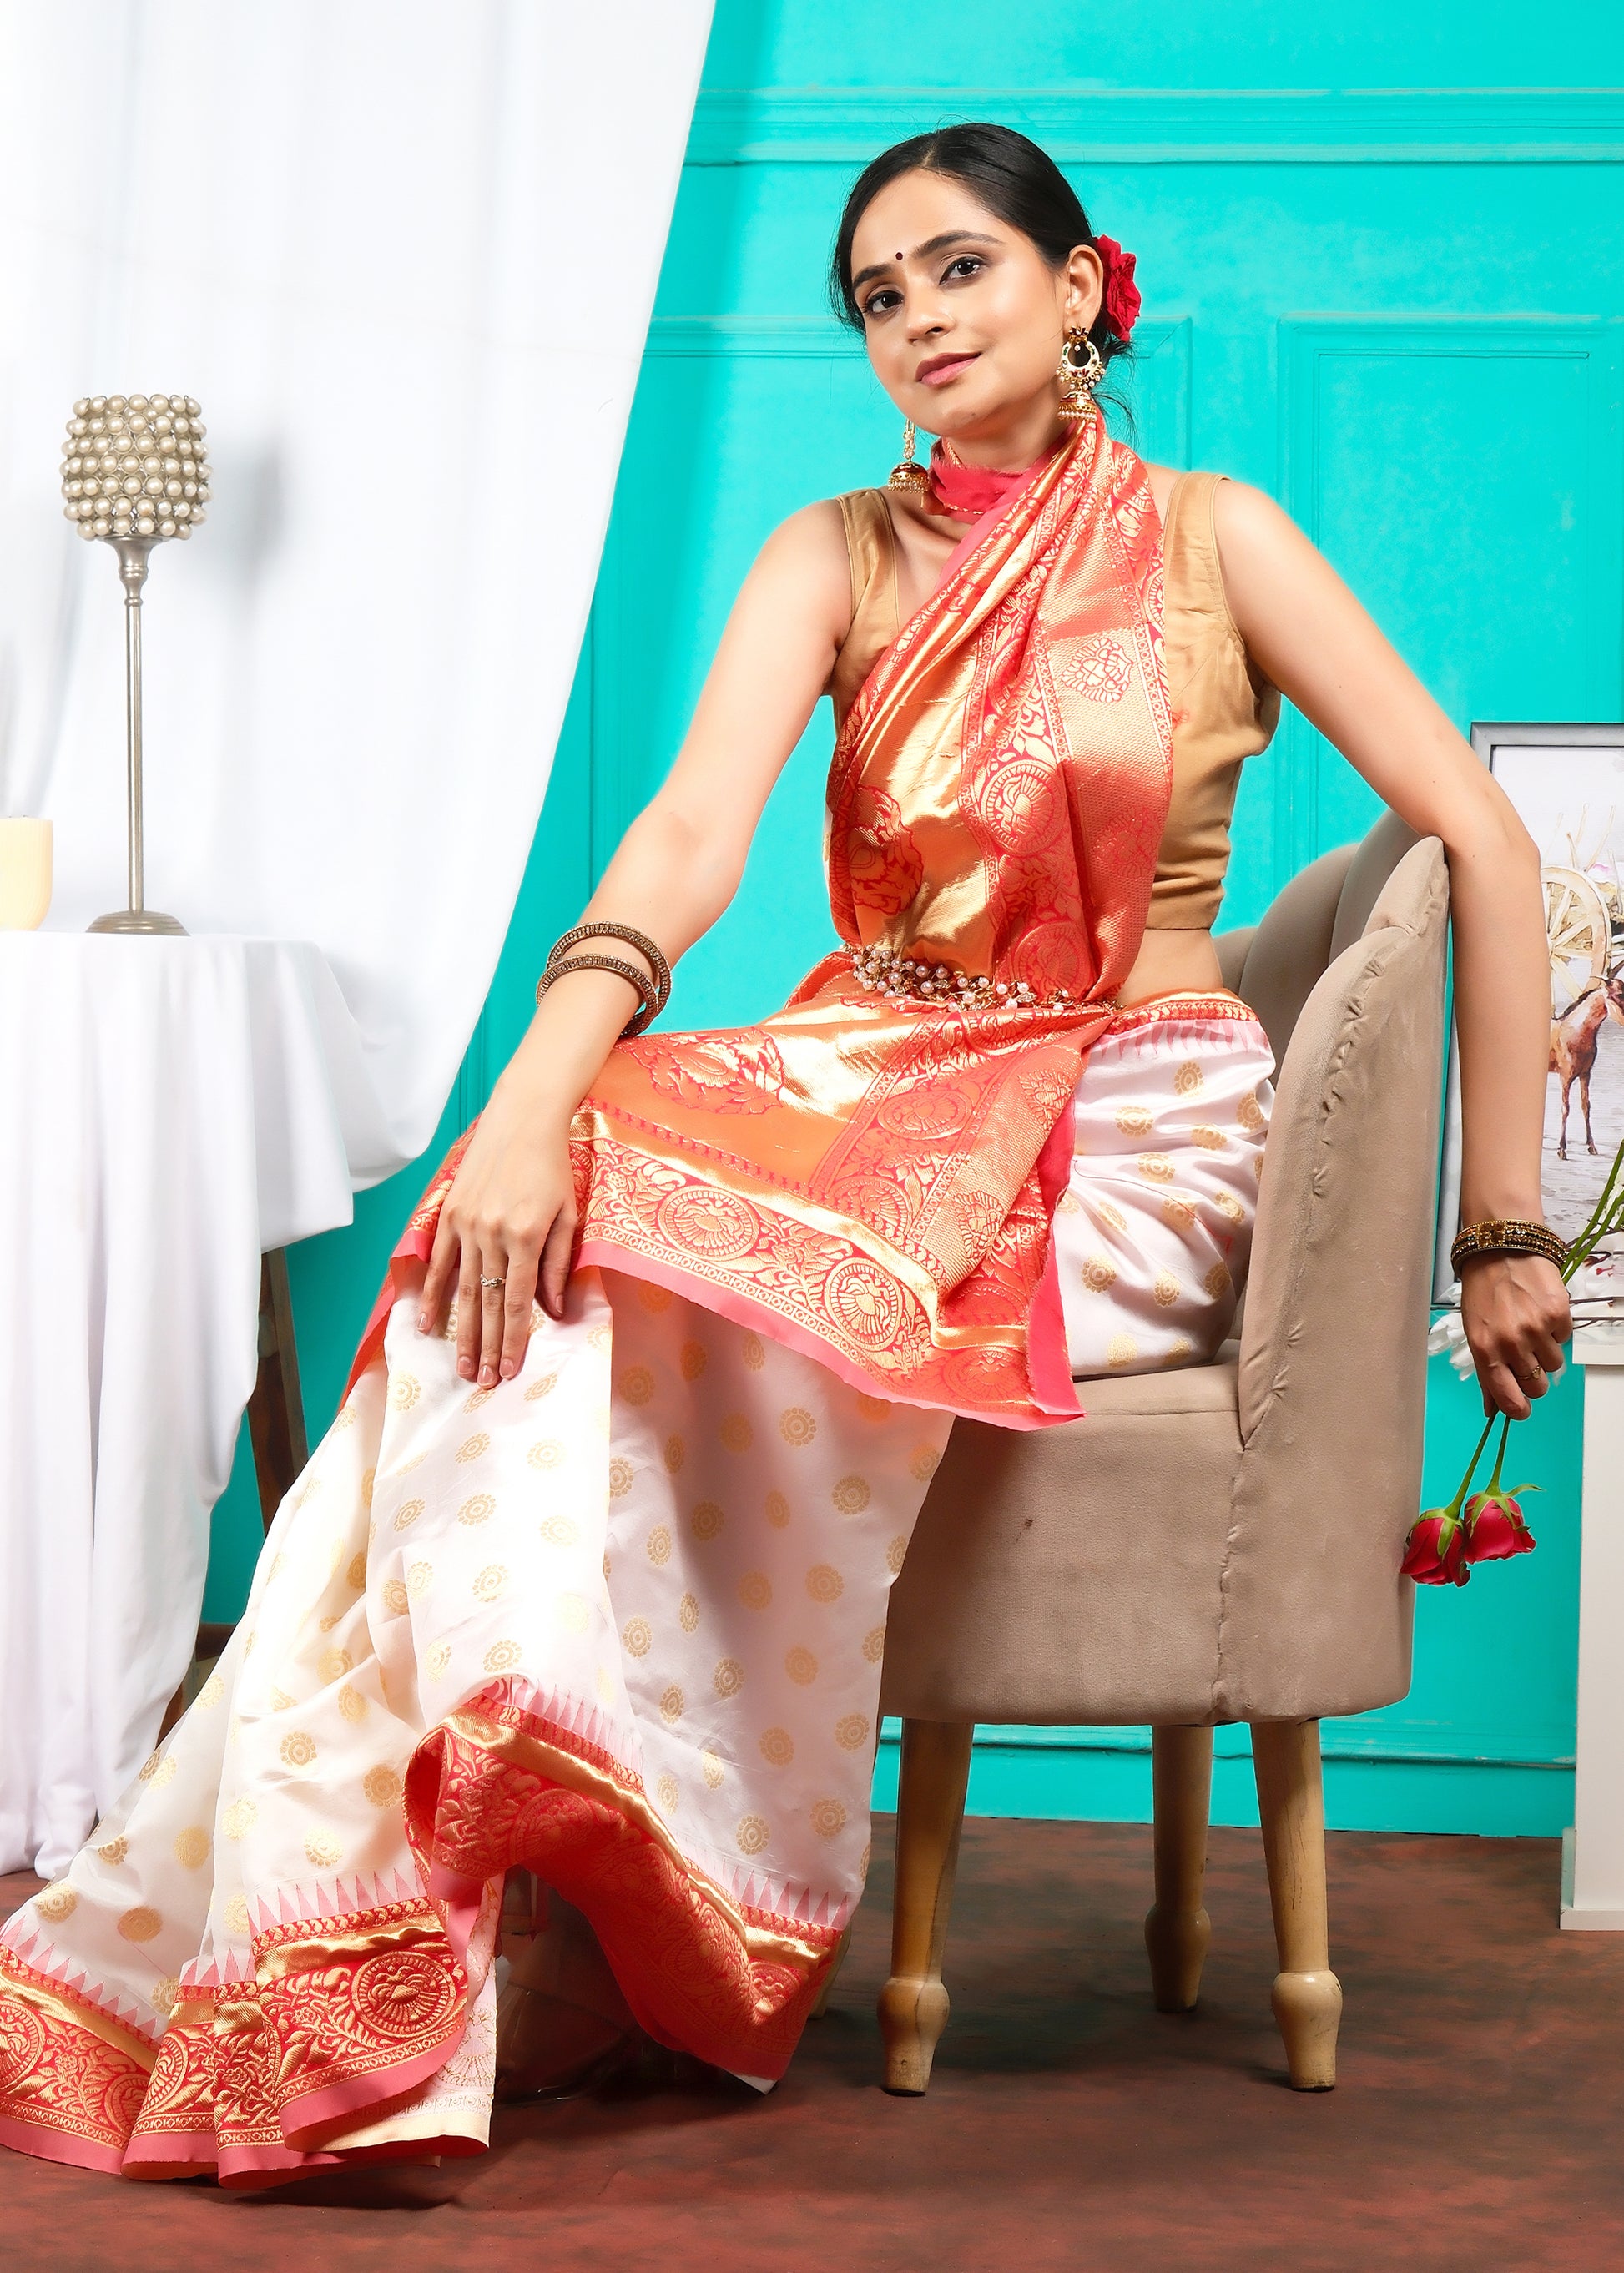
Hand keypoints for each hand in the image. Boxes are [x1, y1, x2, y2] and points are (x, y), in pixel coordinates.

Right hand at [417, 1081, 577, 1385]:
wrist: (522, 1119)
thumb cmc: (553, 1167)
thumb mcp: (569, 1214)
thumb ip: (559, 1264)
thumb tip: (554, 1311)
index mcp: (528, 1237)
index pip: (517, 1302)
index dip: (513, 1340)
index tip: (509, 1370)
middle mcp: (494, 1234)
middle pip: (487, 1304)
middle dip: (486, 1347)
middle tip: (481, 1383)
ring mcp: (467, 1225)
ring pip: (462, 1290)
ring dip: (461, 1332)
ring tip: (461, 1366)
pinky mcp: (450, 1215)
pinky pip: (439, 1262)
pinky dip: (433, 1295)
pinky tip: (428, 1324)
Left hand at [1459, 1251, 1570, 1419]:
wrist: (1500, 1248)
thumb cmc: (1482, 1293)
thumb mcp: (1475, 1333)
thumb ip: (1486, 1374)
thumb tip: (1492, 1411)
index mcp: (1486, 1351)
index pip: (1510, 1400)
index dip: (1519, 1410)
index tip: (1522, 1408)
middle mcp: (1511, 1344)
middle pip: (1537, 1387)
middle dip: (1532, 1378)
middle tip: (1524, 1356)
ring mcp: (1537, 1329)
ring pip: (1553, 1365)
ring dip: (1544, 1352)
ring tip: (1530, 1327)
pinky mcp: (1558, 1314)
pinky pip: (1564, 1339)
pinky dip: (1555, 1331)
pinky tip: (1540, 1312)